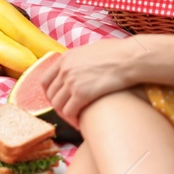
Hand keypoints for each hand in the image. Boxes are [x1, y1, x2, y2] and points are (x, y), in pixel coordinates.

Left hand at [35, 38, 151, 126]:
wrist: (129, 59)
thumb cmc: (118, 53)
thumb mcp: (91, 50)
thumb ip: (80, 59)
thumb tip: (81, 65)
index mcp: (65, 58)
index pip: (45, 80)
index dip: (49, 93)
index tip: (57, 100)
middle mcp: (65, 69)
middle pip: (51, 95)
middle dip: (58, 106)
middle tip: (69, 112)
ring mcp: (71, 82)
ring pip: (58, 106)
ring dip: (65, 115)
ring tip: (76, 119)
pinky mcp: (82, 94)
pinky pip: (69, 112)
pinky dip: (73, 120)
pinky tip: (81, 123)